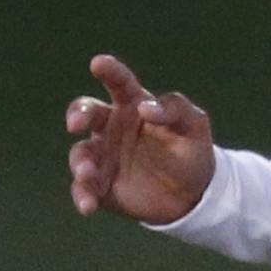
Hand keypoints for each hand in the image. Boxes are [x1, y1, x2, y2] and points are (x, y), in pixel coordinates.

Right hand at [66, 53, 216, 224]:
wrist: (192, 195)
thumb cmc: (190, 150)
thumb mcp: (194, 125)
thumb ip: (174, 109)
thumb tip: (145, 108)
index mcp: (133, 105)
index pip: (119, 83)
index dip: (109, 71)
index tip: (99, 64)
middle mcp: (111, 126)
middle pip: (86, 112)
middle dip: (78, 114)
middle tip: (76, 124)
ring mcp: (103, 155)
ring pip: (81, 153)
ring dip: (80, 162)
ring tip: (88, 174)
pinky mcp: (100, 184)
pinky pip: (84, 187)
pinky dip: (82, 195)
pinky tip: (88, 206)